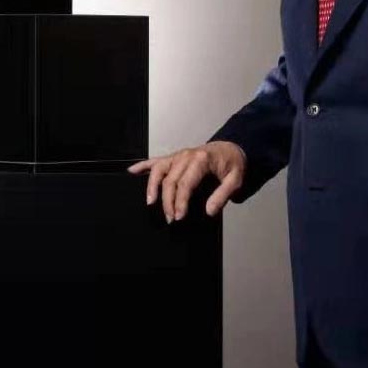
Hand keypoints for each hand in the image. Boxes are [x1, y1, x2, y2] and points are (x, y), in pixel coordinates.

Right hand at [126, 141, 245, 223]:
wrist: (232, 149)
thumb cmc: (232, 164)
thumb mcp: (236, 180)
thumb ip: (223, 195)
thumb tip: (210, 210)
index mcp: (201, 160)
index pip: (185, 183)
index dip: (180, 201)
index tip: (178, 217)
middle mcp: (187, 156)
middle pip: (170, 180)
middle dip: (167, 201)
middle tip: (170, 218)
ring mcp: (178, 155)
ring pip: (159, 169)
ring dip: (151, 186)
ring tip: (150, 202)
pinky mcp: (174, 157)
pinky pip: (156, 160)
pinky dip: (142, 165)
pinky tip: (132, 172)